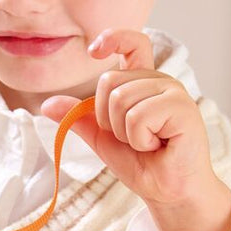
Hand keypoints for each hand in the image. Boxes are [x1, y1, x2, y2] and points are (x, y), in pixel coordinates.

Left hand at [40, 29, 230, 230]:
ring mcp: (174, 92)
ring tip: (147, 143)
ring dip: (125, 133)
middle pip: (109, 82)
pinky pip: (138, 116)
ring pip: (120, 100)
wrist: (167, 192)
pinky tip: (158, 146)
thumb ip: (79, 118)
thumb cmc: (143, 164)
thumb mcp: (102, 139)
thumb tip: (47, 104)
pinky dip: (139, 139)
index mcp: (143, 82)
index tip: (94, 50)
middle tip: (134, 139)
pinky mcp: (183, 108)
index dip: (114, 38)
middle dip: (108, 119)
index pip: (133, 44)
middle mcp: (160, 81)